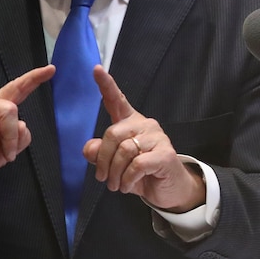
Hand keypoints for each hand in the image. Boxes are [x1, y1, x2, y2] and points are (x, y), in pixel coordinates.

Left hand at [82, 65, 205, 212]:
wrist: (170, 190)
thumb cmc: (142, 174)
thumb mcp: (115, 165)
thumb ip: (100, 154)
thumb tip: (89, 149)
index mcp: (131, 122)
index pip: (117, 100)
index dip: (106, 84)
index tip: (96, 69)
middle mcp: (145, 125)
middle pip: (113, 134)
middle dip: (103, 160)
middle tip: (102, 178)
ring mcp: (157, 138)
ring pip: (124, 150)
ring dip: (115, 173)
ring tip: (116, 185)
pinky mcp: (165, 154)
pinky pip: (137, 164)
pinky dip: (127, 178)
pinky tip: (128, 185)